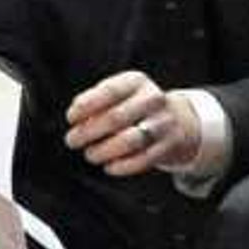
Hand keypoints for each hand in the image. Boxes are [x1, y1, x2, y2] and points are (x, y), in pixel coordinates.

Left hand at [65, 68, 197, 176]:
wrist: (178, 120)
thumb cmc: (130, 106)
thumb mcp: (116, 95)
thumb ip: (94, 101)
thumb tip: (76, 117)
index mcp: (136, 81)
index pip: (109, 91)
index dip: (86, 106)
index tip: (70, 119)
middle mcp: (153, 99)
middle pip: (116, 118)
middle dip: (88, 132)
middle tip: (71, 140)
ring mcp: (164, 123)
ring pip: (130, 141)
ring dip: (104, 151)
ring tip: (90, 155)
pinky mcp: (170, 146)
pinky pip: (143, 159)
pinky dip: (122, 166)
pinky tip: (109, 167)